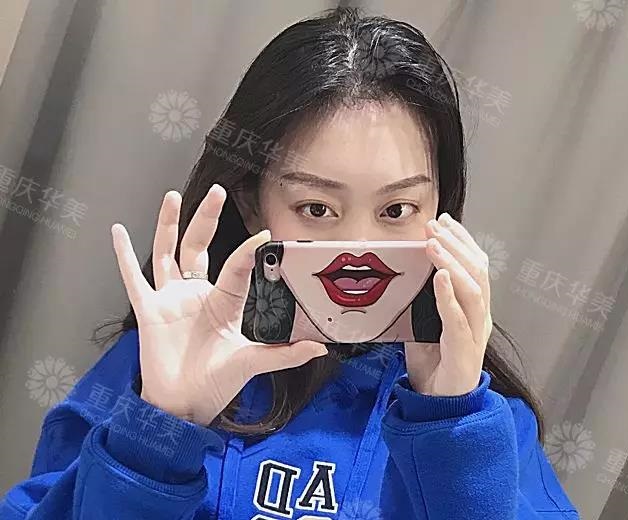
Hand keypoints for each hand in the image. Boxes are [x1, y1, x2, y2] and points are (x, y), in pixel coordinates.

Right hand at [111, 184, 327, 425]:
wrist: (184, 405)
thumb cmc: (217, 383)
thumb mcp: (252, 363)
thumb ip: (283, 355)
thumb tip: (320, 350)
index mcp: (223, 303)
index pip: (235, 268)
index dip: (247, 252)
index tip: (264, 235)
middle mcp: (197, 294)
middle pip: (200, 247)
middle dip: (207, 219)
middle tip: (218, 193)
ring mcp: (171, 299)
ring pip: (168, 253)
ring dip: (169, 225)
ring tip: (172, 196)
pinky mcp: (148, 310)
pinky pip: (134, 279)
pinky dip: (124, 256)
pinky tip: (118, 232)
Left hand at [404, 212, 491, 396]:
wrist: (442, 407)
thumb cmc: (434, 365)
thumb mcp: (426, 326)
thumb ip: (424, 303)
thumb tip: (407, 277)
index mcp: (473, 310)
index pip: (475, 267)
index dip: (462, 242)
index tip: (444, 222)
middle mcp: (480, 317)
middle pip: (477, 272)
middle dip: (456, 244)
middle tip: (435, 225)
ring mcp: (475, 333)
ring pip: (473, 289)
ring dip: (452, 261)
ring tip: (433, 243)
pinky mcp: (464, 350)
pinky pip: (458, 319)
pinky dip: (449, 295)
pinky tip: (441, 276)